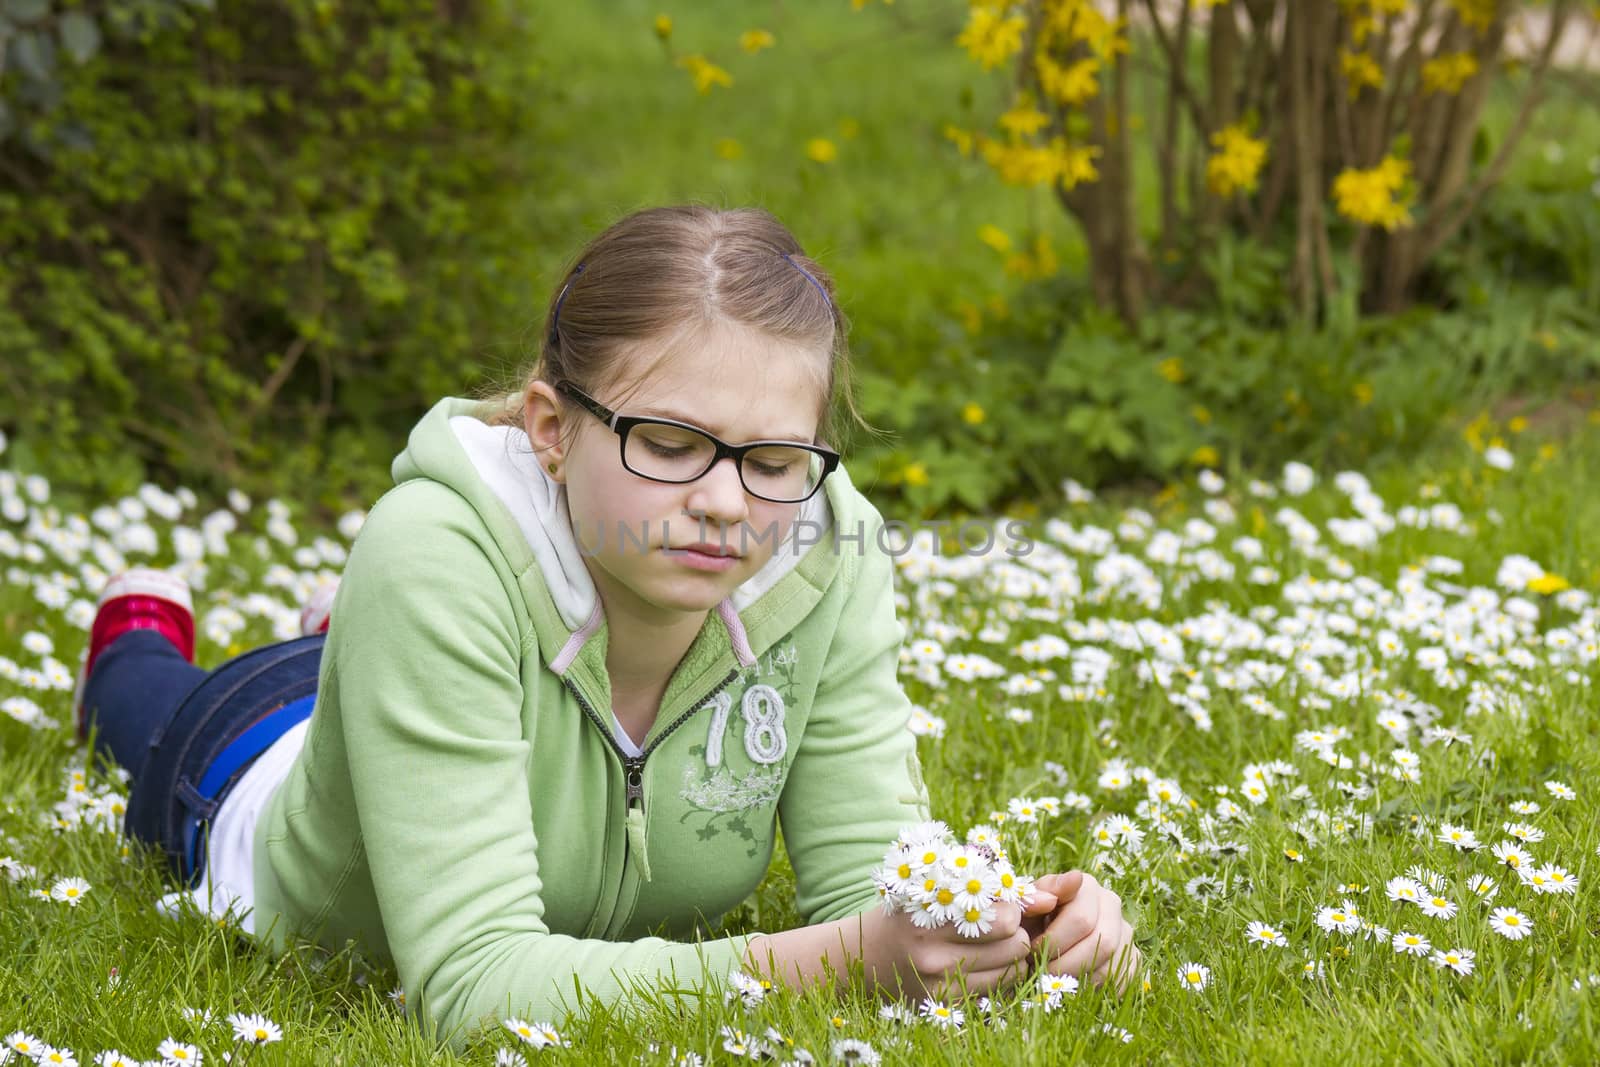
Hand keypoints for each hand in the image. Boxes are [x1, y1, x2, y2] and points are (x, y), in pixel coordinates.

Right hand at [860, 887, 1059, 1000]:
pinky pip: (997, 990)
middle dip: (1016, 933)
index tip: (1000, 905)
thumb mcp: (942, 888)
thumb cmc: (911, 910)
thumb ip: (999, 892)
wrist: (867, 955)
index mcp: (931, 914)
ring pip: (1011, 971)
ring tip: (993, 943)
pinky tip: (984, 962)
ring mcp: (940, 984)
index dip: (1010, 908)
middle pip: (1014, 946)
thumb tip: (1051, 898)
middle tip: (1001, 926)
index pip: (1004, 917)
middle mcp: (934, 953)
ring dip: (1012, 956)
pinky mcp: (945, 1005)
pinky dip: (1000, 975)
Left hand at [1025, 871, 1139, 991]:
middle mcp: (1112, 904)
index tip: (1032, 951)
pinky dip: (1095, 988)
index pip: (1081, 919)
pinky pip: (1121, 980)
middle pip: (1102, 943)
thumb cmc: (1030, 920)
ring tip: (1053, 978)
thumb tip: (1074, 879)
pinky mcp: (1132, 956)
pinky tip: (1073, 984)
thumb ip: (1040, 893)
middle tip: (1042, 970)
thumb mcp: (1025, 906)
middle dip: (1066, 963)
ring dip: (1078, 979)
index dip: (1054, 942)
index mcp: (1087, 886)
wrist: (1040, 936)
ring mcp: (1125, 930)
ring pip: (1112, 965)